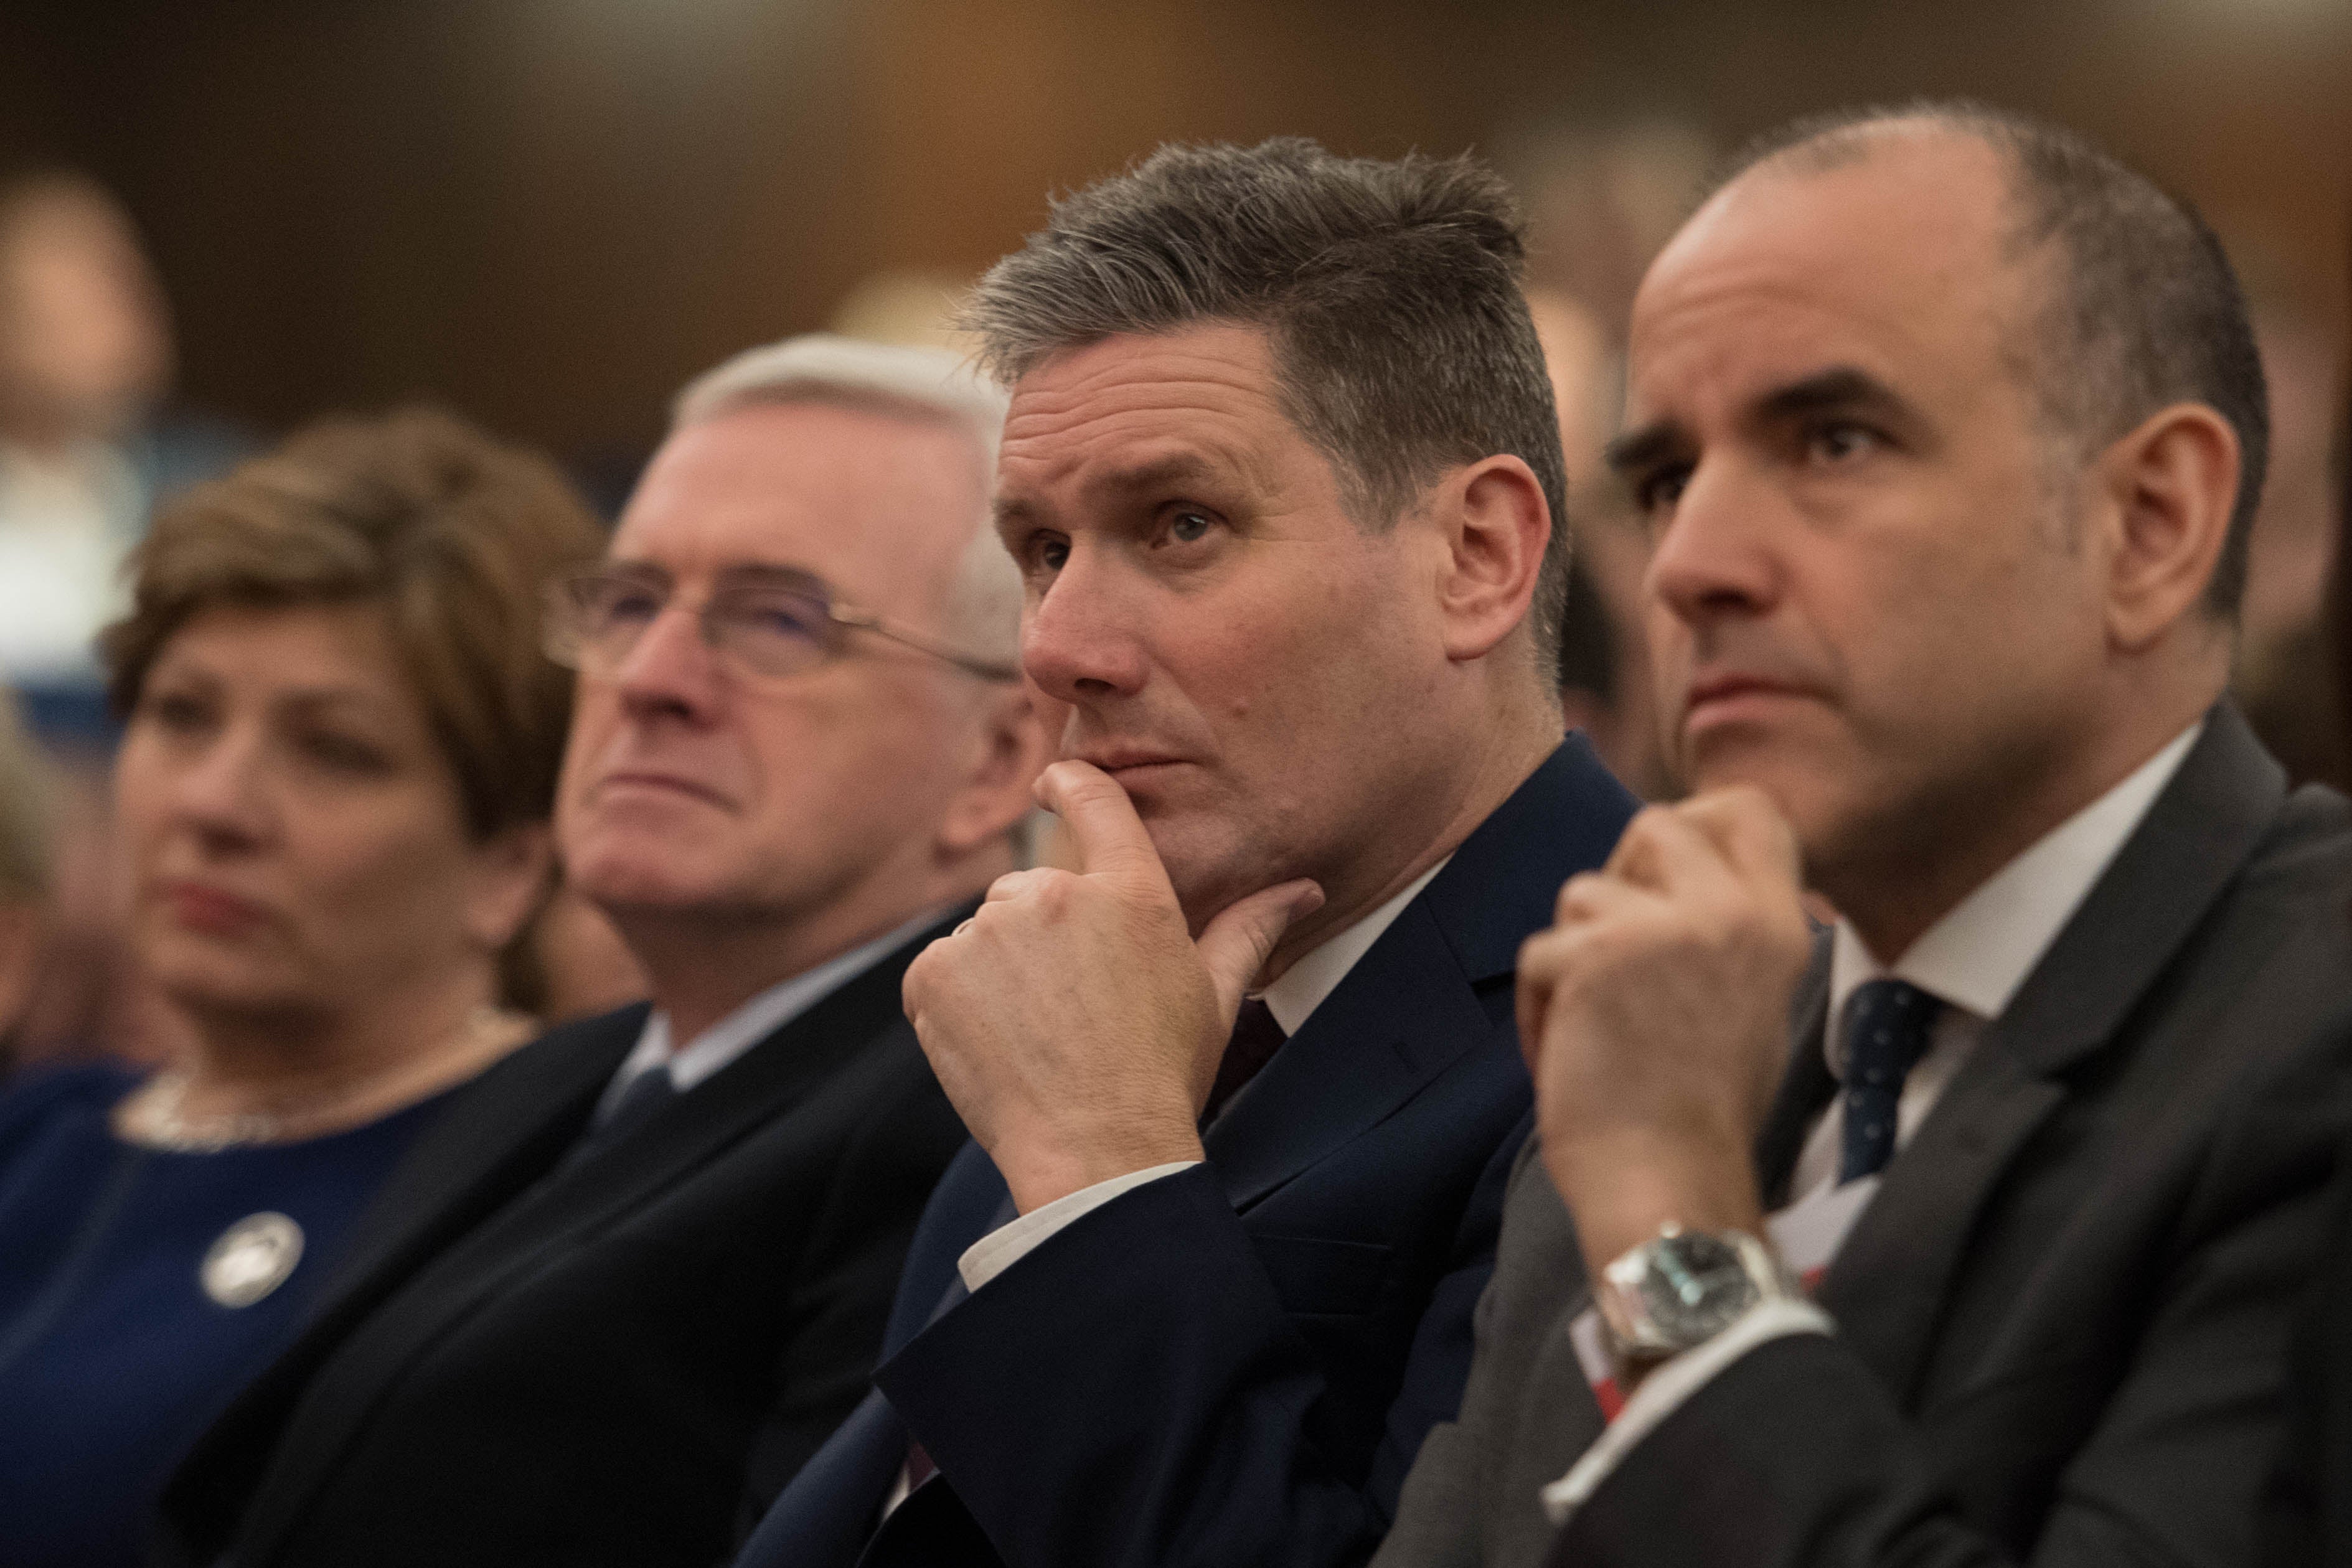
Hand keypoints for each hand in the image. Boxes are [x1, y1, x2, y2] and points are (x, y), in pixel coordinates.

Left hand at [903, 760, 1322, 1212]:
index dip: (1069, 780)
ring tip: (1037, 1032)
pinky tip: (998, 1042)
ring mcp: (988, 933)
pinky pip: (941, 968)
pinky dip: (959, 999)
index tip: (1054, 781)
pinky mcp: (935, 972)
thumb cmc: (1162, 1075)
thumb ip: (1252, 926)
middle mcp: (1055, 895)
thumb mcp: (1215, 995)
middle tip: (1072, 1003)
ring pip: (986, 933)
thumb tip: (1303, 888)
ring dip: (1000, 970)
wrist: (1095, 1153)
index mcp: (1130, 892)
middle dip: (1044, 935)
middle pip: (1033, 888)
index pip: (1095, 796)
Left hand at [1515, 788, 1812, 1274]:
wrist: (1671, 1184)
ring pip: (1583, 892)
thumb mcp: (1748, 1002)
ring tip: (1596, 1029)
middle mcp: (1733, 914)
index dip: (1696, 824)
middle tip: (1613, 956)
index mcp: (1779, 927)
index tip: (1664, 880)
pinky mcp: (1597, 955)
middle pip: (1658, 825)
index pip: (1750, 809)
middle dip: (1618, 881)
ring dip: (1572, 958)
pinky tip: (1569, 1059)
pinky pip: (1540, 952)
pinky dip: (1539, 1009)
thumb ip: (1719, 931)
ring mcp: (1666, 928)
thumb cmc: (1699, 1114)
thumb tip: (1658, 883)